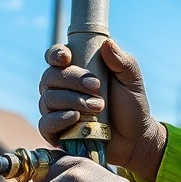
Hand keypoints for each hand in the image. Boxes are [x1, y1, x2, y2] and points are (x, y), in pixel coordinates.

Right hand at [38, 39, 166, 181]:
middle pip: (50, 77)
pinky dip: (58, 120)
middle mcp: (61, 88)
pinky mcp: (56, 132)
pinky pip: (45, 124)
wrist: (135, 137)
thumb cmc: (131, 104)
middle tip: (97, 87)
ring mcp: (57, 110)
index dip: (56, 54)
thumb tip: (108, 43)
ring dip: (72, 100)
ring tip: (98, 106)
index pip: (55, 56)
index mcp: (76, 69)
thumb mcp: (131, 80)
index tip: (66, 58)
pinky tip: (76, 117)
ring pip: (48, 99)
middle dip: (72, 80)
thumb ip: (122, 61)